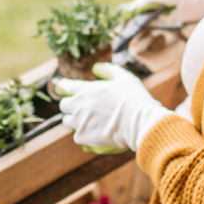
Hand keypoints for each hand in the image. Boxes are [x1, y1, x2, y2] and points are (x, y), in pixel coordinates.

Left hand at [56, 63, 172, 151]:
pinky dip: (83, 134)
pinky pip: (76, 136)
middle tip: (81, 107)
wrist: (139, 123)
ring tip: (87, 121)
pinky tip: (93, 132)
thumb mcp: (125, 78)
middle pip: (64, 105)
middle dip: (70, 105)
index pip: (66, 86)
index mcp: (87, 90)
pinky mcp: (83, 136)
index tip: (65, 88)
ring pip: (67, 121)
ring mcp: (80, 122)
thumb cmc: (133, 99)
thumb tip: (104, 66)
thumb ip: (112, 71)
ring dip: (75, 120)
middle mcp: (79, 105)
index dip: (65, 87)